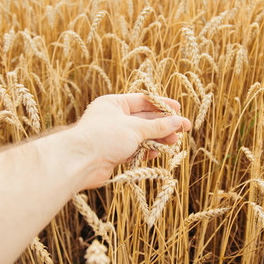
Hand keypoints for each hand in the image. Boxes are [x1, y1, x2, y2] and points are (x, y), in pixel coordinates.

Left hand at [66, 93, 190, 189]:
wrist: (80, 162)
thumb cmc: (104, 137)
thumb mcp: (135, 128)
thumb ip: (158, 126)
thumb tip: (178, 122)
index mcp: (114, 103)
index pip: (143, 100)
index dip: (162, 105)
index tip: (179, 109)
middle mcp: (113, 118)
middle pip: (144, 119)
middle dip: (164, 124)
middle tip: (183, 129)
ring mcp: (113, 136)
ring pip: (141, 135)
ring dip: (157, 138)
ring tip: (174, 142)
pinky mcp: (113, 153)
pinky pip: (134, 149)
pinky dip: (146, 150)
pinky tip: (157, 152)